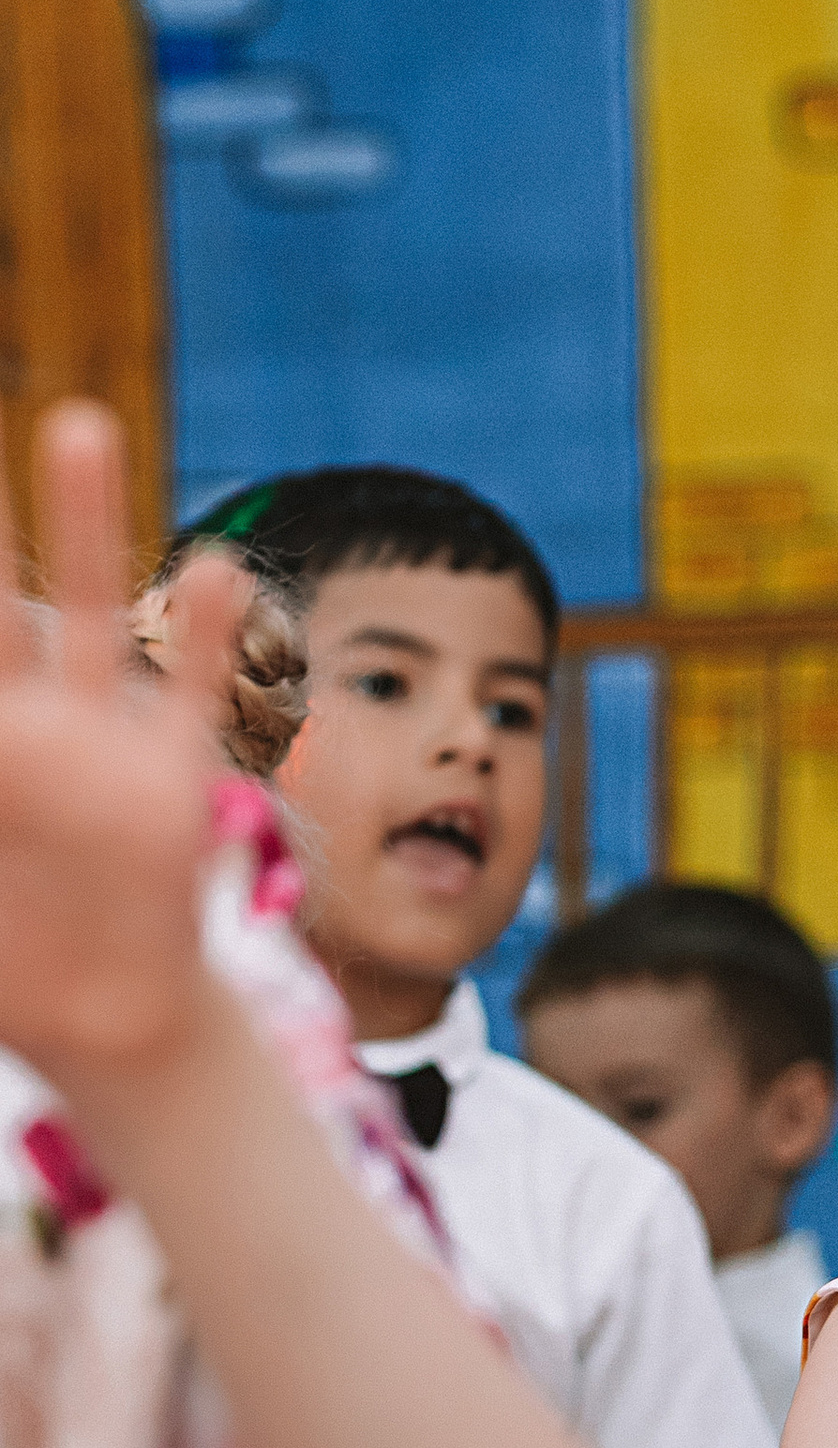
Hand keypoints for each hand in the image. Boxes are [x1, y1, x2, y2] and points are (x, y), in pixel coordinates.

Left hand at [0, 405, 250, 1094]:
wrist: (107, 1020)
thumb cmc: (17, 965)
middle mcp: (27, 729)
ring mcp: (99, 744)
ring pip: (87, 613)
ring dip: (81, 520)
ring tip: (74, 426)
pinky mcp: (170, 782)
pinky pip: (189, 693)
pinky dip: (203, 635)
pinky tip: (208, 568)